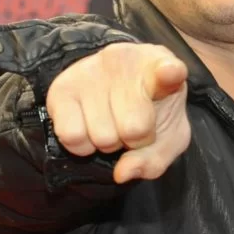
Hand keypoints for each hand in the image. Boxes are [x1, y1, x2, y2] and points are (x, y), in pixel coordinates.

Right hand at [45, 42, 190, 182]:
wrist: (120, 90)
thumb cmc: (153, 114)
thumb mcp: (168, 138)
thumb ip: (155, 159)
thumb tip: (121, 173)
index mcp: (164, 69)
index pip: (169, 70)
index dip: (170, 73)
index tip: (171, 72)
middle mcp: (125, 61)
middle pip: (134, 128)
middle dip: (135, 140)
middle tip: (133, 125)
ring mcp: (91, 70)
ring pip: (102, 136)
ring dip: (108, 142)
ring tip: (111, 122)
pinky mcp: (62, 86)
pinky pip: (71, 135)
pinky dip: (82, 145)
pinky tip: (90, 128)